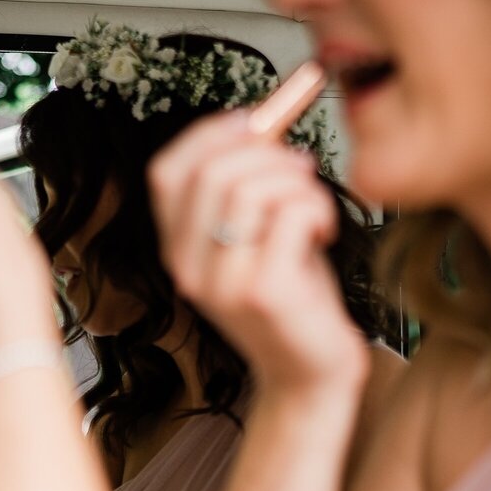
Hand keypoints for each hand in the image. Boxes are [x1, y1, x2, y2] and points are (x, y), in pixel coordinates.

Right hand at [149, 112, 367, 395]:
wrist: (312, 374)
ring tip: (315, 208)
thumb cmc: (294, 300)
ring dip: (297, 184)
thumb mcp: (259, 237)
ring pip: (251, 189)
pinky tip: (323, 233)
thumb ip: (249, 186)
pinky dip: (317, 209)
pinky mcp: (263, 293)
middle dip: (267, 153)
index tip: (255, 121)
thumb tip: (266, 116)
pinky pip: (288, 215)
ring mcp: (221, 284)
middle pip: (211, 172)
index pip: (167, 171)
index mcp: (177, 251)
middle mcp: (187, 268)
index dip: (210, 134)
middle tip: (302, 168)